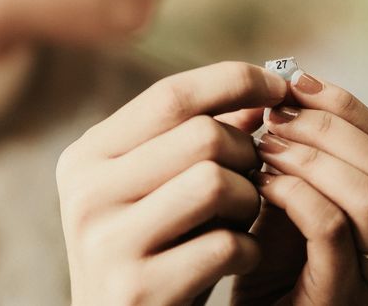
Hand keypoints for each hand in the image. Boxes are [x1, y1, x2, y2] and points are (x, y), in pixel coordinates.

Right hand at [56, 62, 286, 305]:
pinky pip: (225, 244)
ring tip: (242, 221)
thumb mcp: (167, 186)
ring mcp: (107, 243)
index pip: (171, 94)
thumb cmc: (157, 248)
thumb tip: (262, 91)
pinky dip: (248, 249)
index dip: (235, 81)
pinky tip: (238, 260)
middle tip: (252, 179)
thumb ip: (204, 137)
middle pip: (203, 135)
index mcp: (89, 155)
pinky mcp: (137, 290)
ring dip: (250, 201)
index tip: (280, 86)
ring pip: (216, 182)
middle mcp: (87, 192)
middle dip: (247, 153)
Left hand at [233, 71, 367, 304]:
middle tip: (277, 112)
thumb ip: (297, 156)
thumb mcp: (291, 203)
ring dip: (313, 155)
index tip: (297, 80)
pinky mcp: (347, 300)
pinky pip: (331, 227)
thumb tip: (281, 92)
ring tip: (267, 143)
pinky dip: (295, 192)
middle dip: (328, 125)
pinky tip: (261, 183)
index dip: (345, 106)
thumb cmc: (270, 269)